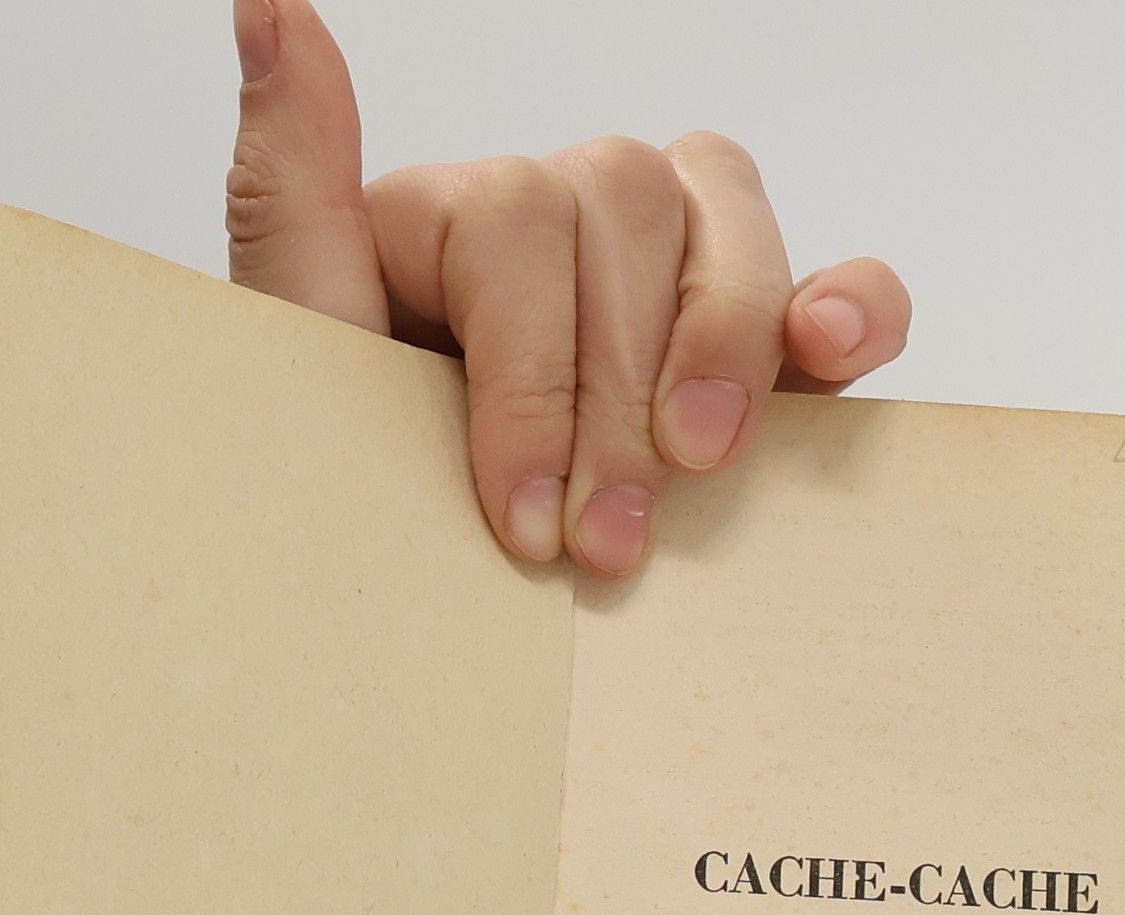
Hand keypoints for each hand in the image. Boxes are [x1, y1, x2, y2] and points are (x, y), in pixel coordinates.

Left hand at [226, 0, 911, 576]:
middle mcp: (564, 231)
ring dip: (724, 340)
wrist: (430, 641)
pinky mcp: (759, 361)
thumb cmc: (368, 519)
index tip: (520, 514)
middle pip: (624, 201)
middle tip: (602, 541)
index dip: (529, 372)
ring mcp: (669, 285)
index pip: (515, 220)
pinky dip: (853, 308)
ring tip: (701, 466)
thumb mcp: (300, 372)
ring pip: (726, 209)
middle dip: (618, 392)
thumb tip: (272, 8)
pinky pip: (836, 286)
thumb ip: (289, 192)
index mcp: (452, 227)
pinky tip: (830, 357)